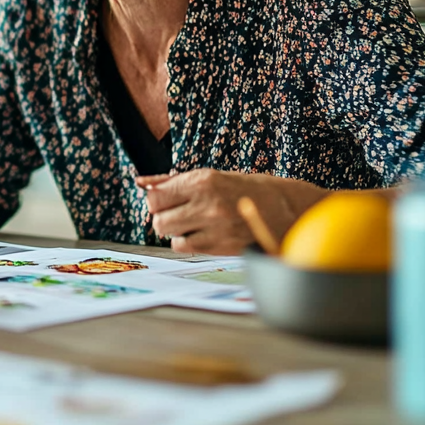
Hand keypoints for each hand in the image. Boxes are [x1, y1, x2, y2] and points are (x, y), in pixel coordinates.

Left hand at [137, 169, 326, 254]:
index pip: (155, 198)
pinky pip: (185, 248)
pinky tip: (203, 233)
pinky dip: (188, 242)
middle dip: (164, 217)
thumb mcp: (209, 176)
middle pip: (158, 219)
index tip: (167, 200)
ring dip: (176, 230)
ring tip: (194, 222)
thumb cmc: (243, 188)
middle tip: (179, 212)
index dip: (157, 201)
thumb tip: (140, 182)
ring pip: (170, 235)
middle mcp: (208, 204)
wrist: (284, 208)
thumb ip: (171, 181)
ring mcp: (216, 227)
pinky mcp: (222, 246)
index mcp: (203, 180)